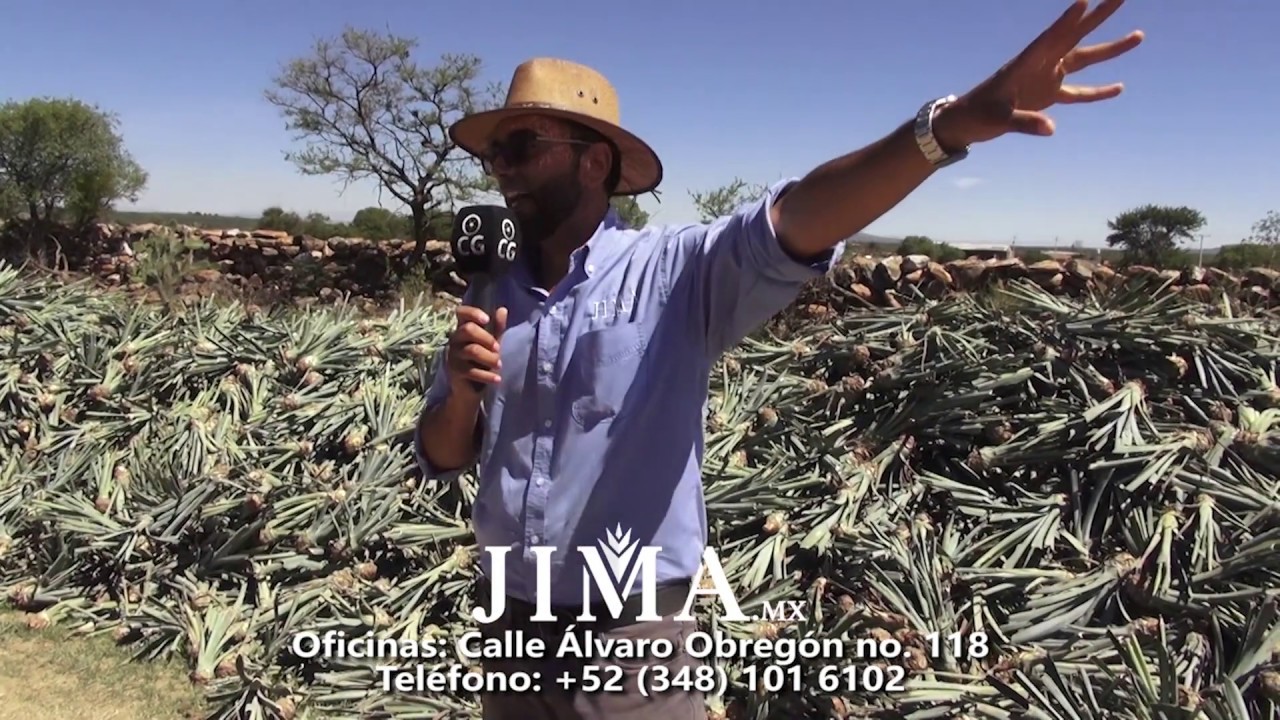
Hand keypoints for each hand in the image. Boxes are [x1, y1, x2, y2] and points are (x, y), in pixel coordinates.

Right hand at [445, 305, 507, 391]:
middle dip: (487, 338)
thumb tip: (503, 309)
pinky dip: (487, 375)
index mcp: (463, 329)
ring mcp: (453, 356)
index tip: (487, 319)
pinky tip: (497, 379)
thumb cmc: (481, 362)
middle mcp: (455, 340)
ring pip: (472, 350)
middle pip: (468, 329)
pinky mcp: (454, 372)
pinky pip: (471, 371)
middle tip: (498, 349)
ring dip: (490, 358)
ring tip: (499, 365)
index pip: (461, 312)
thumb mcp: (491, 344)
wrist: (471, 390)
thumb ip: (496, 328)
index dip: (473, 313)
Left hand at [933, 0, 1143, 148]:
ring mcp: (1047, 77)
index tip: (1084, 1)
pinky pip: (1078, 92)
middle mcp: (1040, 65)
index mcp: (1024, 64)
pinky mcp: (1048, 95)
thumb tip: (1052, 128)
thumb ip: (1024, 122)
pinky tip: (1119, 88)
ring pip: (1084, 59)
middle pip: (1074, 36)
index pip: (1049, 39)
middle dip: (1098, 17)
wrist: (965, 122)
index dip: (1066, 22)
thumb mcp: (997, 120)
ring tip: (1139, 35)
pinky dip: (1097, 92)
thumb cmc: (976, 115)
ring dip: (1110, 49)